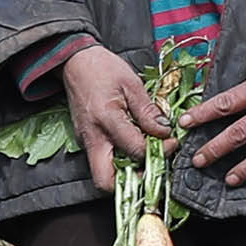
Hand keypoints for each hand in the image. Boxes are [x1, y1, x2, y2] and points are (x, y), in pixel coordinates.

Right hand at [59, 45, 168, 191]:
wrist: (75, 63)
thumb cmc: (102, 69)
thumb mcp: (131, 84)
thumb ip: (148, 111)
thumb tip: (164, 132)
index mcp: (106, 120)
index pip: (135, 151)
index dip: (158, 151)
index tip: (171, 142)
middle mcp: (92, 138)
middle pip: (106, 182)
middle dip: (132, 182)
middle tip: (154, 168)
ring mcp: (86, 142)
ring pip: (103, 175)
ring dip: (127, 174)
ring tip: (147, 159)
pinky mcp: (86, 141)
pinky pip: (103, 162)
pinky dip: (120, 162)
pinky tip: (135, 149)